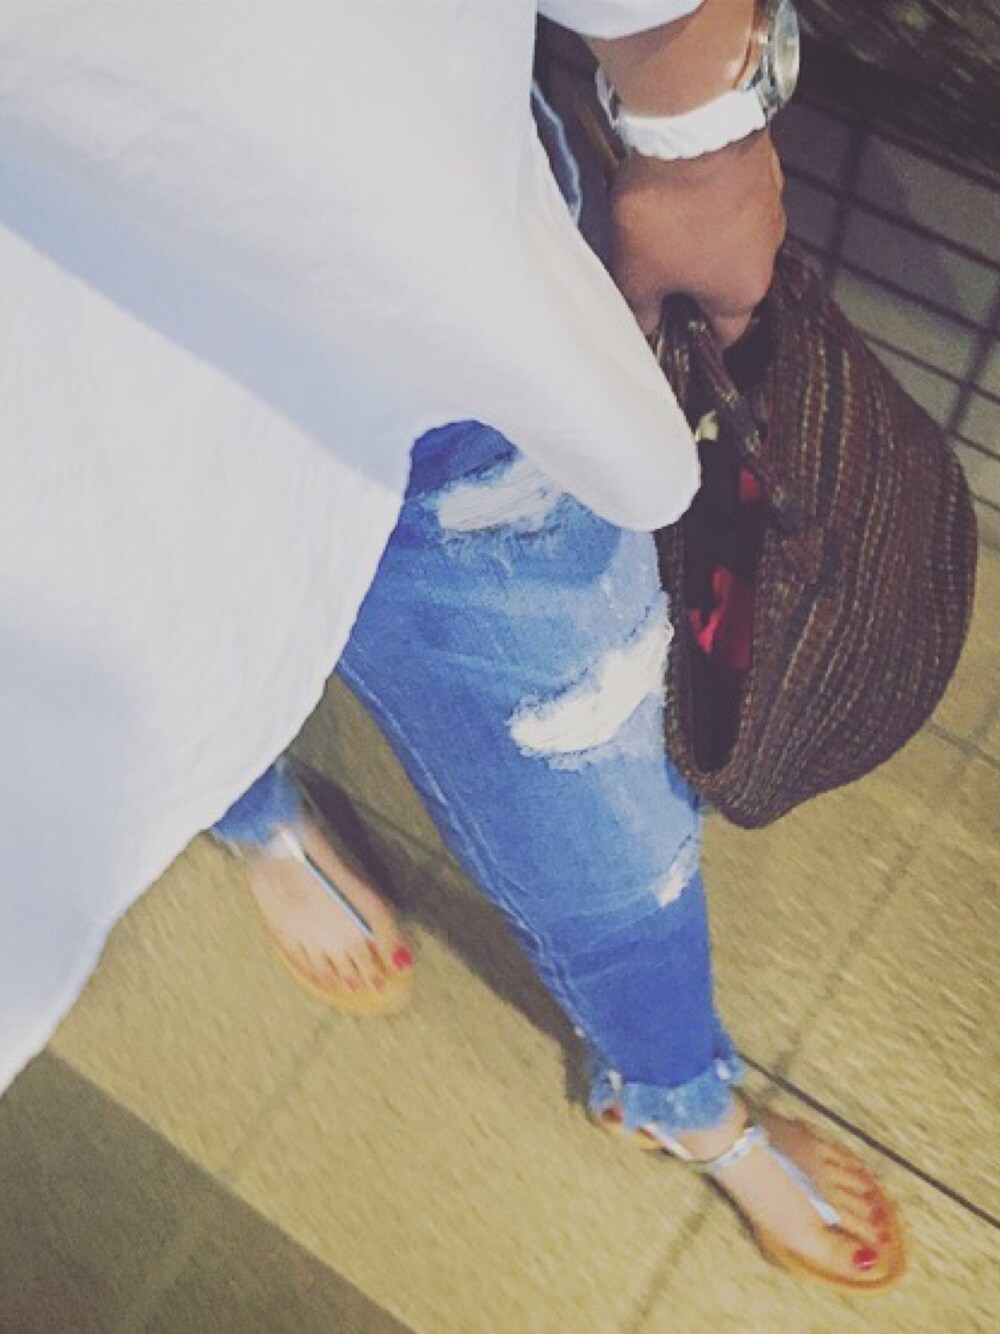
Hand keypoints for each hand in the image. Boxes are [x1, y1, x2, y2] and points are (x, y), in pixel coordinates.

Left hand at [609, 130, 785, 347]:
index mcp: (743, 291)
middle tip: (660, 274)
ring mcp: (772, 206)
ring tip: (671, 228)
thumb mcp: (638, 272)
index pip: (726, 333)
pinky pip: (737, 200)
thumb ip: (641, 308)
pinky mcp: (765, 168)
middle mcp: (769, 254)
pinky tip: (687, 191)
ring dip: (707, 240)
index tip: (672, 328)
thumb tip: (645, 328)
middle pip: (731, 284)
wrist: (696, 124)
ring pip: (735, 240)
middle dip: (698, 284)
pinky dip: (716, 203)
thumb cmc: (669, 212)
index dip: (697, 335)